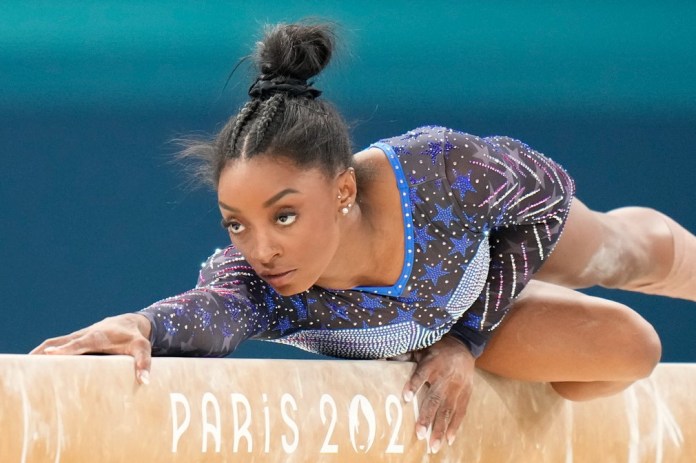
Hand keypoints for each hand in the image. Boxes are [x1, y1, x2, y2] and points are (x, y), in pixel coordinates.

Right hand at [30, 313, 152, 384]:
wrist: (130, 323)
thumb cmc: (135, 338)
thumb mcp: (143, 348)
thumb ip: (144, 363)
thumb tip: (144, 381)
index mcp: (99, 336)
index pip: (80, 343)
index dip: (66, 349)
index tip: (50, 355)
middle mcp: (85, 334)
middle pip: (61, 342)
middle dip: (45, 351)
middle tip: (30, 363)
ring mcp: (78, 336)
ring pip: (55, 342)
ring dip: (40, 352)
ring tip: (26, 366)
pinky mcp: (76, 340)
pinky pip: (57, 344)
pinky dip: (45, 351)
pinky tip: (36, 363)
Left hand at [401, 334, 475, 452]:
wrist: (463, 346)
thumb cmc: (438, 349)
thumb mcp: (422, 348)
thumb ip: (406, 356)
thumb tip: (384, 357)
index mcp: (432, 364)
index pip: (421, 374)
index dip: (414, 385)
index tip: (406, 397)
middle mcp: (444, 377)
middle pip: (435, 399)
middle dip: (427, 417)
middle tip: (419, 434)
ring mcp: (456, 388)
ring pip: (447, 410)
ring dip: (440, 428)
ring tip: (433, 444)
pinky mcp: (465, 394)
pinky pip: (460, 412)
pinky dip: (455, 426)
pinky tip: (449, 440)